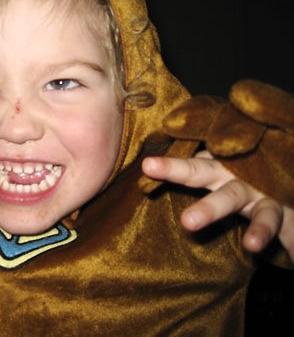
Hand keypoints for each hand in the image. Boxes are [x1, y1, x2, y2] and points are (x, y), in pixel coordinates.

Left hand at [142, 151, 293, 260]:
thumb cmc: (234, 173)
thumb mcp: (212, 169)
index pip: (193, 168)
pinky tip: (291, 259)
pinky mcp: (289, 217)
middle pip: (229, 193)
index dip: (172, 167)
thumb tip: (146, 171)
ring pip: (265, 213)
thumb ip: (189, 170)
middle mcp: (243, 181)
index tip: (148, 167)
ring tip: (252, 246)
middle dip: (210, 207)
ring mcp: (268, 198)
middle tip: (188, 222)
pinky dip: (292, 245)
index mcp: (219, 170)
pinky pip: (291, 232)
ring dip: (261, 229)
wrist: (279, 178)